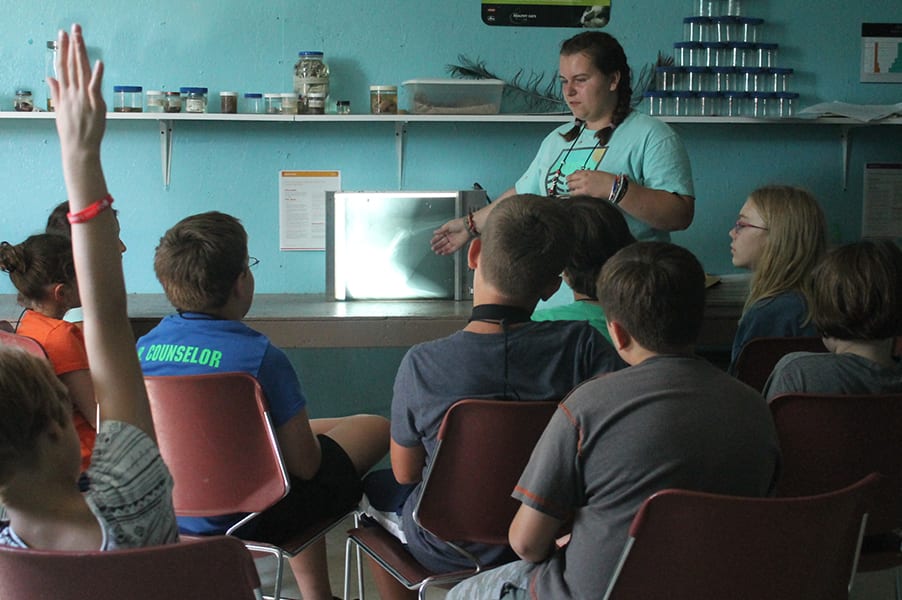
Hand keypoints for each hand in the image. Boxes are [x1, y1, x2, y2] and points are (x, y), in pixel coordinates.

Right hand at [48, 24, 105, 160]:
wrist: (79, 148)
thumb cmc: (71, 131)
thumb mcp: (59, 109)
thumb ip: (56, 92)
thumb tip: (49, 78)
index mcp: (64, 93)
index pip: (62, 66)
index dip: (62, 49)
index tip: (62, 36)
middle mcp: (72, 92)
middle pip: (71, 64)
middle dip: (71, 45)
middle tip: (72, 28)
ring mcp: (83, 97)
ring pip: (82, 70)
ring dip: (81, 52)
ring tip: (81, 37)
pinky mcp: (95, 104)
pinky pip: (95, 86)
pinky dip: (97, 74)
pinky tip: (99, 62)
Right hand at [430, 217, 468, 255]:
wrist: (467, 226)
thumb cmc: (459, 223)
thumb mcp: (448, 226)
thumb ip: (441, 230)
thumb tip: (434, 232)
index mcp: (447, 231)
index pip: (440, 236)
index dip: (435, 239)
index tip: (431, 242)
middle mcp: (450, 237)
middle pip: (442, 242)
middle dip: (437, 246)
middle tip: (433, 248)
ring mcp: (454, 241)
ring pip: (446, 247)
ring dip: (441, 250)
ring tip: (436, 252)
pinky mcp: (458, 245)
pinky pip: (452, 250)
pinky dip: (447, 252)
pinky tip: (443, 253)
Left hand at [565, 169, 613, 198]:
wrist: (614, 186)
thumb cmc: (608, 180)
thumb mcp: (596, 173)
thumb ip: (587, 174)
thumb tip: (579, 175)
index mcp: (587, 172)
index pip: (573, 174)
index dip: (570, 178)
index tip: (570, 180)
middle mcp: (584, 178)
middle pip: (569, 181)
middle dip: (569, 184)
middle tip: (570, 187)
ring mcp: (584, 186)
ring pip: (570, 188)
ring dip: (571, 190)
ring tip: (573, 192)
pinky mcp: (586, 193)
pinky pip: (575, 195)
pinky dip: (574, 195)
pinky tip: (576, 196)